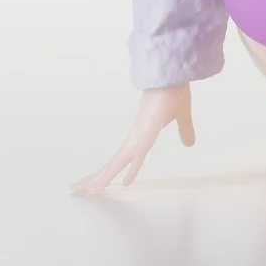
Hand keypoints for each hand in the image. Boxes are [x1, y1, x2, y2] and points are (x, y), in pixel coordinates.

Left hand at [71, 84, 194, 195]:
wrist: (175, 73)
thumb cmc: (175, 91)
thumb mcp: (181, 117)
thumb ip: (184, 130)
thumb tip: (189, 143)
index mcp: (139, 135)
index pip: (119, 158)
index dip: (106, 171)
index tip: (92, 182)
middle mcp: (135, 136)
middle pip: (112, 162)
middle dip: (95, 178)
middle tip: (75, 191)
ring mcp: (140, 134)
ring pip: (118, 161)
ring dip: (104, 177)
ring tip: (87, 192)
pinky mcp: (148, 130)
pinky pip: (140, 154)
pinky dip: (133, 169)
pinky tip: (126, 183)